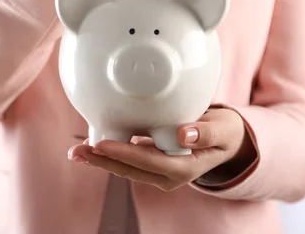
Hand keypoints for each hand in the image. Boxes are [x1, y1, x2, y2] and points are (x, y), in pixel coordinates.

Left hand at [67, 108, 253, 191]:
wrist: (227, 140)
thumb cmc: (225, 131)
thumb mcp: (223, 129)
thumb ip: (206, 132)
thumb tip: (183, 134)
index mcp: (184, 169)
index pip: (148, 161)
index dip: (123, 153)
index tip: (101, 143)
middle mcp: (169, 175)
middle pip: (130, 169)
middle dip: (102, 160)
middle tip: (76, 152)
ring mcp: (160, 172)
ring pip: (125, 168)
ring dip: (101, 160)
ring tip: (77, 152)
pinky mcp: (153, 164)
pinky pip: (128, 162)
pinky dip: (110, 154)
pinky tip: (93, 147)